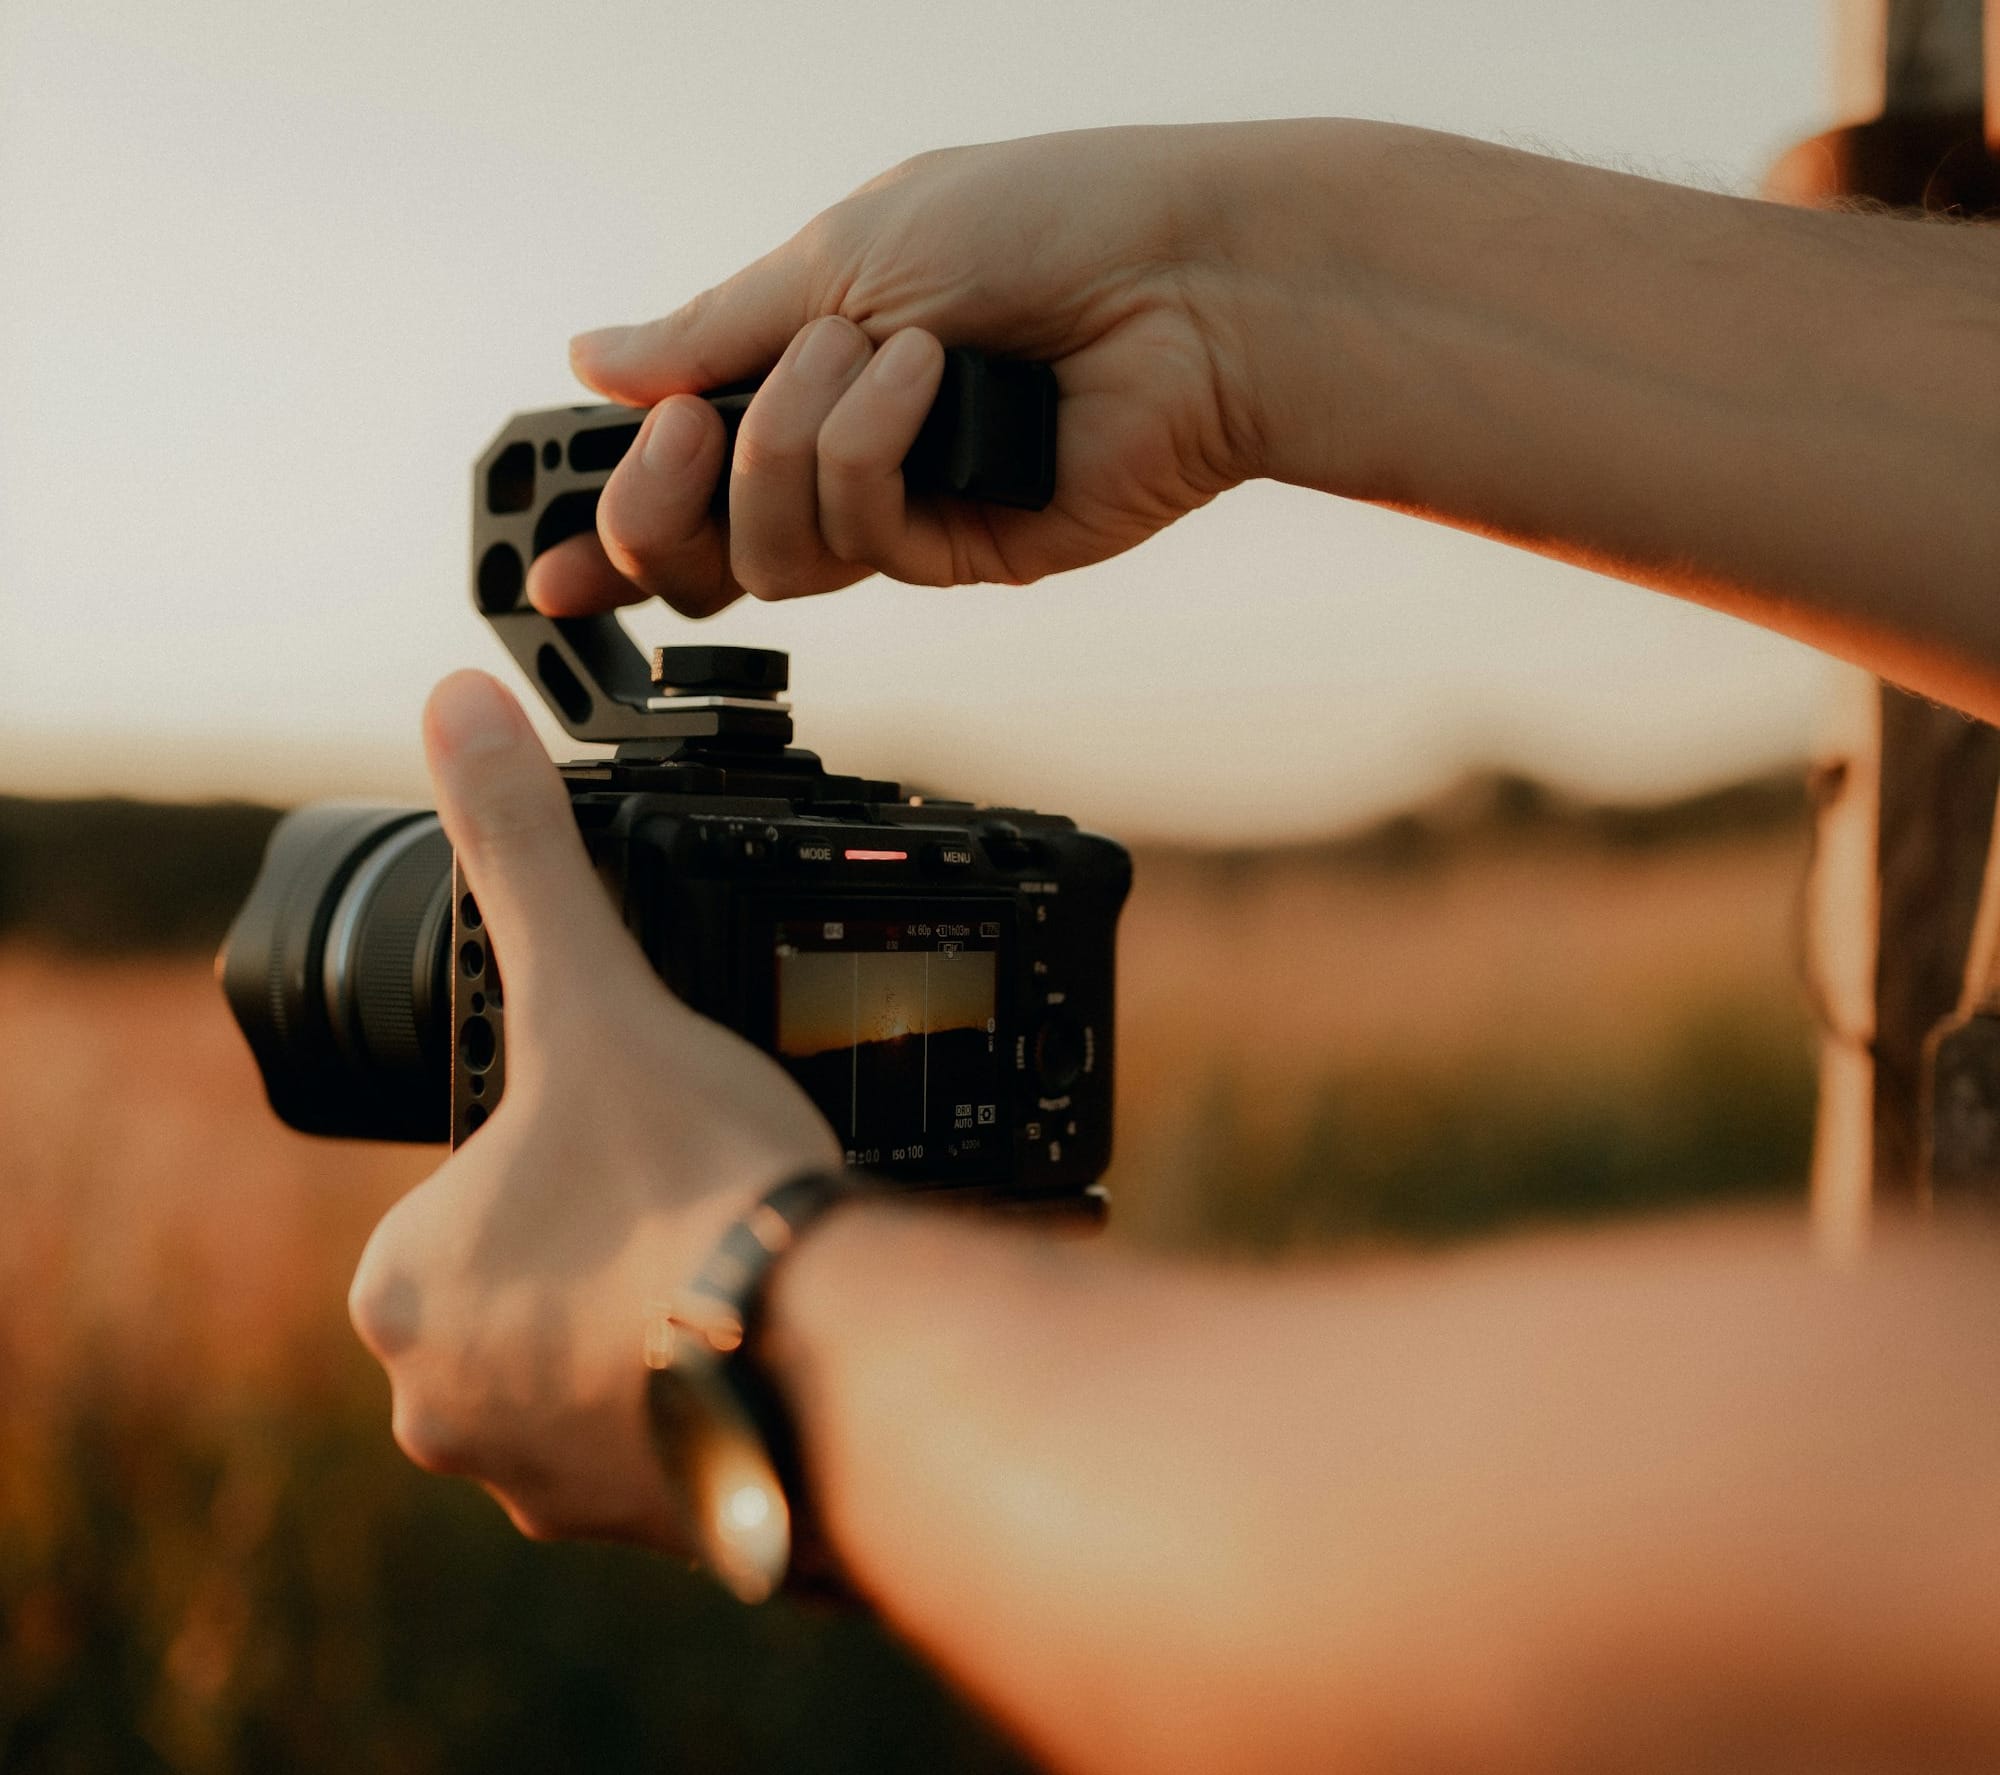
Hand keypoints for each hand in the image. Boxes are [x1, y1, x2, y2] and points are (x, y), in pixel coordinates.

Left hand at [345, 670, 840, 1543]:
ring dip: (662, 1312)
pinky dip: (715, 1385)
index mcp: (402, 1286)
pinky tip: (775, 1331)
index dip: (558, 1146)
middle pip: (537, 1278)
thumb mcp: (600, 992)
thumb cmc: (696, 1185)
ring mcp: (544, 1484)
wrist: (830, 1363)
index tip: (633, 1134)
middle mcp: (444, 1406)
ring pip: (606, 1360)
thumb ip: (524, 852)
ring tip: (746, 1251)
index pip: (468, 1193)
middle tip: (700, 1187)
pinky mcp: (651, 1532)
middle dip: (610, 1237)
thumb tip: (454, 706)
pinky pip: (673, 1435)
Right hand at [531, 127, 1271, 618]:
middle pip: (697, 551)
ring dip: (793, 441)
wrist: (1181, 277)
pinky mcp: (959, 553)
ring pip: (766, 555)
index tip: (543, 556)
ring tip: (880, 352)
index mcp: (796, 370)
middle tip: (685, 433)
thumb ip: (712, 327)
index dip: (606, 523)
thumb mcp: (840, 252)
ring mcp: (899, 511)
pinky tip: (933, 380)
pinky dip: (872, 446)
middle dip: (659, 501)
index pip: (674, 472)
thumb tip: (590, 356)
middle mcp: (837, 454)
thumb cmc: (1035, 227)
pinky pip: (857, 535)